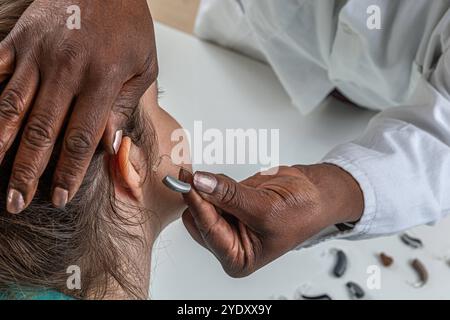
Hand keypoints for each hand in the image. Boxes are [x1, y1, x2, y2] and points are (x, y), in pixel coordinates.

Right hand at [0, 0, 157, 212]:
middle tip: (16, 202)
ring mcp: (38, 54)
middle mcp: (67, 71)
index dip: (69, 172)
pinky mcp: (19, 39)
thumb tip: (109, 146)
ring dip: (1, 146)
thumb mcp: (144, 67)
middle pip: (42, 132)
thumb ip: (124, 106)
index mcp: (102, 81)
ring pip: (11, 108)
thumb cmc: (129, 25)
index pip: (82, 138)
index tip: (59, 198)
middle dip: (28, 172)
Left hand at [180, 164, 363, 276]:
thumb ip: (229, 195)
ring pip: (201, 201)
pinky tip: (229, 181)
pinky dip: (215, 181)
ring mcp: (227, 222)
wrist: (316, 193)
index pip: (207, 229)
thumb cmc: (302, 211)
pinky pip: (209, 189)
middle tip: (198, 175)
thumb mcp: (265, 208)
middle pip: (198, 217)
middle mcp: (229, 243)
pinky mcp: (228, 204)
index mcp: (238, 258)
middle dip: (199, 196)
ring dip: (208, 187)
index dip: (197, 204)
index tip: (187, 181)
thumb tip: (200, 182)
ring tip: (231, 183)